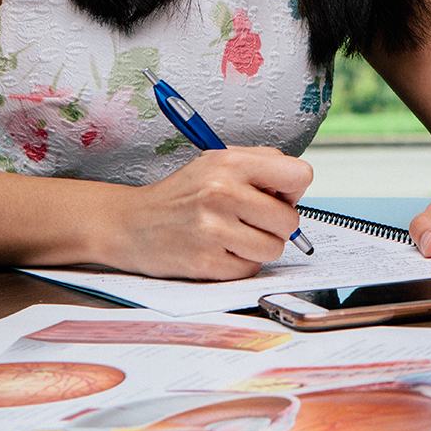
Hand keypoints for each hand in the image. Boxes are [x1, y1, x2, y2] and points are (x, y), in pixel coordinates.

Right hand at [103, 147, 312, 279]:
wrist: (131, 223)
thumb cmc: (180, 194)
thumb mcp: (216, 161)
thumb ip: (260, 165)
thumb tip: (295, 186)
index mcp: (230, 163)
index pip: (299, 175)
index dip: (292, 190)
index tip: (276, 195)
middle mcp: (222, 193)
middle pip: (289, 220)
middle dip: (275, 224)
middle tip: (250, 220)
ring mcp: (213, 229)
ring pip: (274, 248)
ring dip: (259, 246)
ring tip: (233, 235)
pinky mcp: (205, 262)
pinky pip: (250, 269)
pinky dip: (240, 264)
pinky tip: (220, 250)